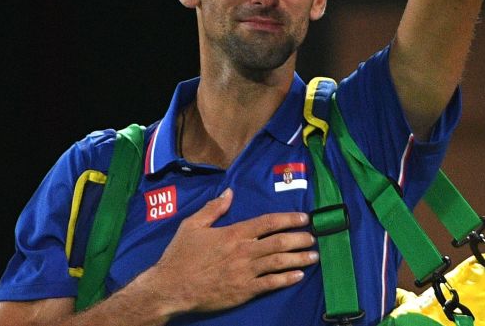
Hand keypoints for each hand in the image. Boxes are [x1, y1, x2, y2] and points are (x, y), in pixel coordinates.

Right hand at [148, 188, 316, 313]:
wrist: (170, 288)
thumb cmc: (180, 256)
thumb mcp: (192, 226)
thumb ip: (213, 208)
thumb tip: (229, 193)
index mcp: (233, 233)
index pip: (268, 223)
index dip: (288, 219)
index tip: (304, 219)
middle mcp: (243, 251)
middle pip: (278, 242)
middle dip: (299, 239)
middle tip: (313, 237)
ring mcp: (244, 272)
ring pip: (278, 263)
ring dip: (299, 258)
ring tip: (314, 255)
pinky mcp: (243, 291)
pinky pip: (269, 284)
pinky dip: (286, 279)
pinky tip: (298, 276)